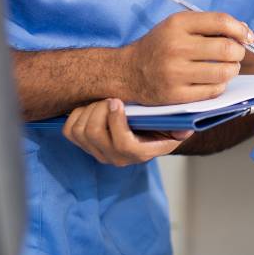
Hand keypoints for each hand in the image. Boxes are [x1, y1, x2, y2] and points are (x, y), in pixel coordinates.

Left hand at [63, 98, 192, 165]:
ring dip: (88, 110)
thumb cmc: (161, 127)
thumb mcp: (176, 128)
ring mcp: (98, 153)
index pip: (122, 144)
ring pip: (80, 131)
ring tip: (102, 101)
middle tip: (109, 97)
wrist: (147, 132)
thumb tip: (183, 129)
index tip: (117, 101)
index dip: (115, 122)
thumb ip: (180, 129)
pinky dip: (76, 115)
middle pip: (94, 134)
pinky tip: (91, 107)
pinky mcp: (84, 146)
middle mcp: (117, 157)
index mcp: (140, 153)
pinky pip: (70, 131)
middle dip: (99, 109)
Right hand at [119, 11, 248, 105]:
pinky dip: (220, 85)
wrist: (127, 71)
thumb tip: (245, 32)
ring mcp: (175, 73)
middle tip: (236, 54)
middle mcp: (175, 47)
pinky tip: (214, 80)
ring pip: (224, 72)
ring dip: (232, 70)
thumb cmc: (160, 46)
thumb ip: (209, 25)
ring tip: (227, 68)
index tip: (246, 37)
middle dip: (239, 52)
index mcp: (177, 24)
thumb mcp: (177, 26)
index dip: (240, 30)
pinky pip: (213, 90)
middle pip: (227, 49)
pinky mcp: (176, 95)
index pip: (221, 22)